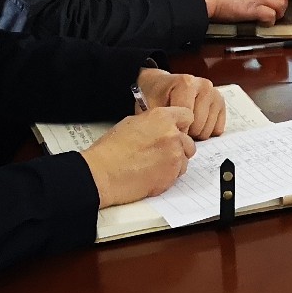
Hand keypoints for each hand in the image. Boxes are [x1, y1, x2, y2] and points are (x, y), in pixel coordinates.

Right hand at [79, 102, 196, 206]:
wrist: (103, 173)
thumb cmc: (111, 149)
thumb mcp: (131, 123)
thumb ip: (153, 123)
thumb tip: (162, 126)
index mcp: (162, 117)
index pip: (187, 116)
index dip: (181, 125)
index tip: (176, 131)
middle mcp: (172, 134)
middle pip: (189, 141)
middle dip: (178, 147)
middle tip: (161, 153)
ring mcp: (174, 155)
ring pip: (184, 159)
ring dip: (174, 163)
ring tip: (153, 166)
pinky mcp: (172, 174)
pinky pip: (178, 175)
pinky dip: (169, 176)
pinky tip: (151, 175)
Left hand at [135, 69, 226, 138]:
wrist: (162, 84)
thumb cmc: (156, 96)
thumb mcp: (151, 106)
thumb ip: (161, 121)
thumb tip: (168, 138)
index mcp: (186, 83)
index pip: (187, 118)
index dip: (177, 130)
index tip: (169, 130)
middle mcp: (204, 85)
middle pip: (198, 126)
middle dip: (187, 132)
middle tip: (177, 127)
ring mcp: (214, 93)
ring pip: (208, 129)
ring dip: (196, 133)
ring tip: (186, 125)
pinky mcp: (221, 103)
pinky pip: (217, 129)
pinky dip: (206, 131)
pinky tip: (196, 124)